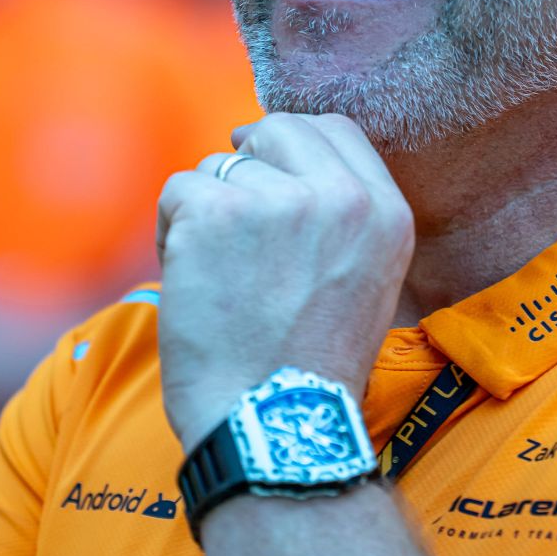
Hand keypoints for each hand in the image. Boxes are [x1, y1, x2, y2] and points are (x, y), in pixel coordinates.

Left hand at [155, 113, 415, 450]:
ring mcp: (276, 201)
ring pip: (219, 167)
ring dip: (206, 210)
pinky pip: (178, 191)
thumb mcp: (366, 281)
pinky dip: (171, 233)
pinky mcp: (214, 213)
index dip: (293, 143)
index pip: (337, 130)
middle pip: (276, 130)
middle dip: (247, 164)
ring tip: (218, 276)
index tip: (268, 166)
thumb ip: (341, 216)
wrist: (273, 425)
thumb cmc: (309, 367)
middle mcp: (339, 197)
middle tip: (229, 214)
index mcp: (385, 213)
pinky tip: (190, 280)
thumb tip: (282, 161)